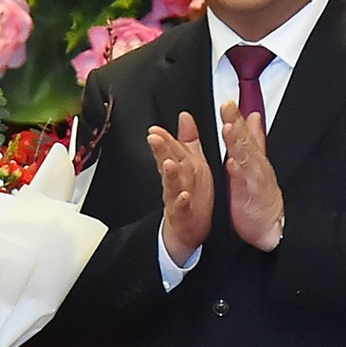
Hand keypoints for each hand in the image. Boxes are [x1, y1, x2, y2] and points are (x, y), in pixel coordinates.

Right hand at [147, 111, 211, 265]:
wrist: (188, 230)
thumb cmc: (191, 195)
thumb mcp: (191, 163)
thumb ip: (187, 140)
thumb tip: (185, 117)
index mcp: (181, 168)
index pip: (169, 149)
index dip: (163, 139)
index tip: (154, 129)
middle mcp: (176, 181)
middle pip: (167, 163)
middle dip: (160, 150)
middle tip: (154, 138)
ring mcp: (177, 198)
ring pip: (172, 184)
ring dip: (170, 173)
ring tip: (168, 163)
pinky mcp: (183, 215)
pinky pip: (182, 208)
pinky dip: (182, 202)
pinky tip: (184, 196)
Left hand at [220, 101, 283, 251]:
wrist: (271, 226)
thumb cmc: (261, 194)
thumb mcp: (256, 162)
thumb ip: (253, 139)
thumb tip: (252, 116)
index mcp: (252, 157)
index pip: (243, 132)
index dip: (236, 116)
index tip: (227, 102)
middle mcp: (254, 166)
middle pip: (245, 140)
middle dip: (236, 122)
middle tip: (227, 106)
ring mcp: (254, 181)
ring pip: (245, 159)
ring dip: (237, 143)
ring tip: (228, 128)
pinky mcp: (252, 198)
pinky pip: (244, 184)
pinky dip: (238, 174)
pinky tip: (231, 164)